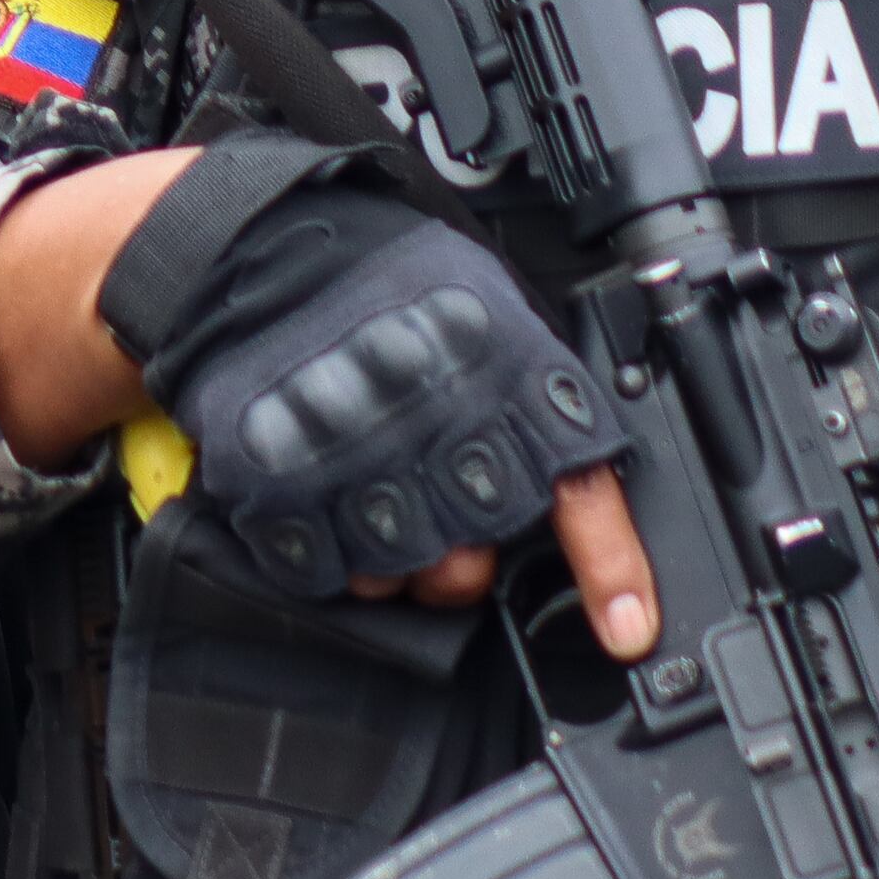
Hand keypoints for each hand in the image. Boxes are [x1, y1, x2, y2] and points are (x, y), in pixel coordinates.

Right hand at [0, 144, 659, 657]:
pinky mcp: (280, 485)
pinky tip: (320, 497)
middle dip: (465, 560)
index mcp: (505, 373)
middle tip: (438, 516)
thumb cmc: (376, 277)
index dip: (611, 571)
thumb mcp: (487, 307)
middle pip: (477, 559)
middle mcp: (438, 423)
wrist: (251, 247)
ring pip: (399, 576)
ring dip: (390, 556)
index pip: (579, 491)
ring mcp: (356, 460)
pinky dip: (323, 552)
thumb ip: (532, 390)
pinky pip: (323, 571)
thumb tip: (573, 478)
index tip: (628, 631)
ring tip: (368, 493)